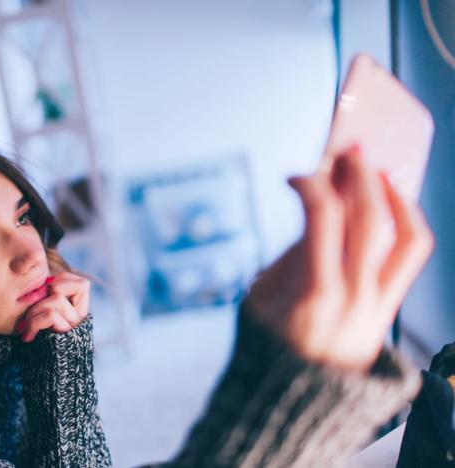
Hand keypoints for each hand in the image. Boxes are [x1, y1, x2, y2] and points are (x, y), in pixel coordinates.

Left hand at [17, 271, 90, 341]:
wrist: (41, 375)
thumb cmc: (37, 341)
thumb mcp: (42, 315)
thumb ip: (46, 298)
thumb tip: (42, 280)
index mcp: (79, 309)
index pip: (81, 284)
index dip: (60, 283)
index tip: (44, 296)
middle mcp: (81, 317)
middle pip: (65, 289)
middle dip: (41, 298)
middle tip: (27, 315)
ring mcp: (75, 327)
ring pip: (56, 300)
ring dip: (34, 312)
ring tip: (25, 327)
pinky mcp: (66, 336)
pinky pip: (51, 315)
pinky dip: (34, 323)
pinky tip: (27, 336)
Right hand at [245, 145, 433, 371]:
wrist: (296, 401)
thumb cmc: (269, 349)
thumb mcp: (259, 300)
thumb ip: (290, 256)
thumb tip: (316, 215)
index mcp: (312, 292)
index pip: (321, 216)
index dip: (310, 183)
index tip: (294, 177)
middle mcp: (354, 295)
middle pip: (369, 216)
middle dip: (358, 173)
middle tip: (347, 150)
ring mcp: (378, 304)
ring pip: (405, 234)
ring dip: (394, 194)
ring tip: (379, 172)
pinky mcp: (390, 309)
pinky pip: (411, 257)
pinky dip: (406, 222)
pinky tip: (392, 205)